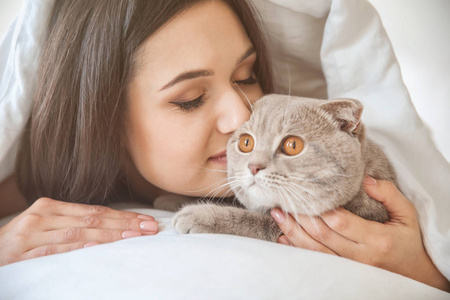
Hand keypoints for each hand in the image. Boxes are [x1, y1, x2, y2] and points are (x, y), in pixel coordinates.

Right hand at [0, 197, 157, 265]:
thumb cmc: (23, 240)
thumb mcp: (47, 226)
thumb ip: (74, 224)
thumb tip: (111, 227)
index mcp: (51, 206)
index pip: (95, 211)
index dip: (122, 216)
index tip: (145, 221)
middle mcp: (44, 215)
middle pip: (93, 219)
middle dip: (125, 224)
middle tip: (149, 228)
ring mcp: (33, 234)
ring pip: (79, 233)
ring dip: (110, 235)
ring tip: (134, 236)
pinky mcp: (24, 253)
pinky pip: (56, 250)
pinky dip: (78, 248)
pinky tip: (98, 248)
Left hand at [271, 177, 449, 291]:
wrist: (415, 274)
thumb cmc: (408, 241)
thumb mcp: (407, 214)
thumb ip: (388, 194)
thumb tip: (365, 180)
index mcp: (377, 240)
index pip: (341, 223)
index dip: (321, 210)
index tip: (306, 194)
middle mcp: (360, 256)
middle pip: (322, 235)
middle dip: (300, 218)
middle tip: (283, 202)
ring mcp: (350, 268)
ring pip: (315, 251)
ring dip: (293, 232)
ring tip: (278, 216)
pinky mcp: (342, 273)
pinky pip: (316, 262)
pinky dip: (298, 250)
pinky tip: (284, 238)